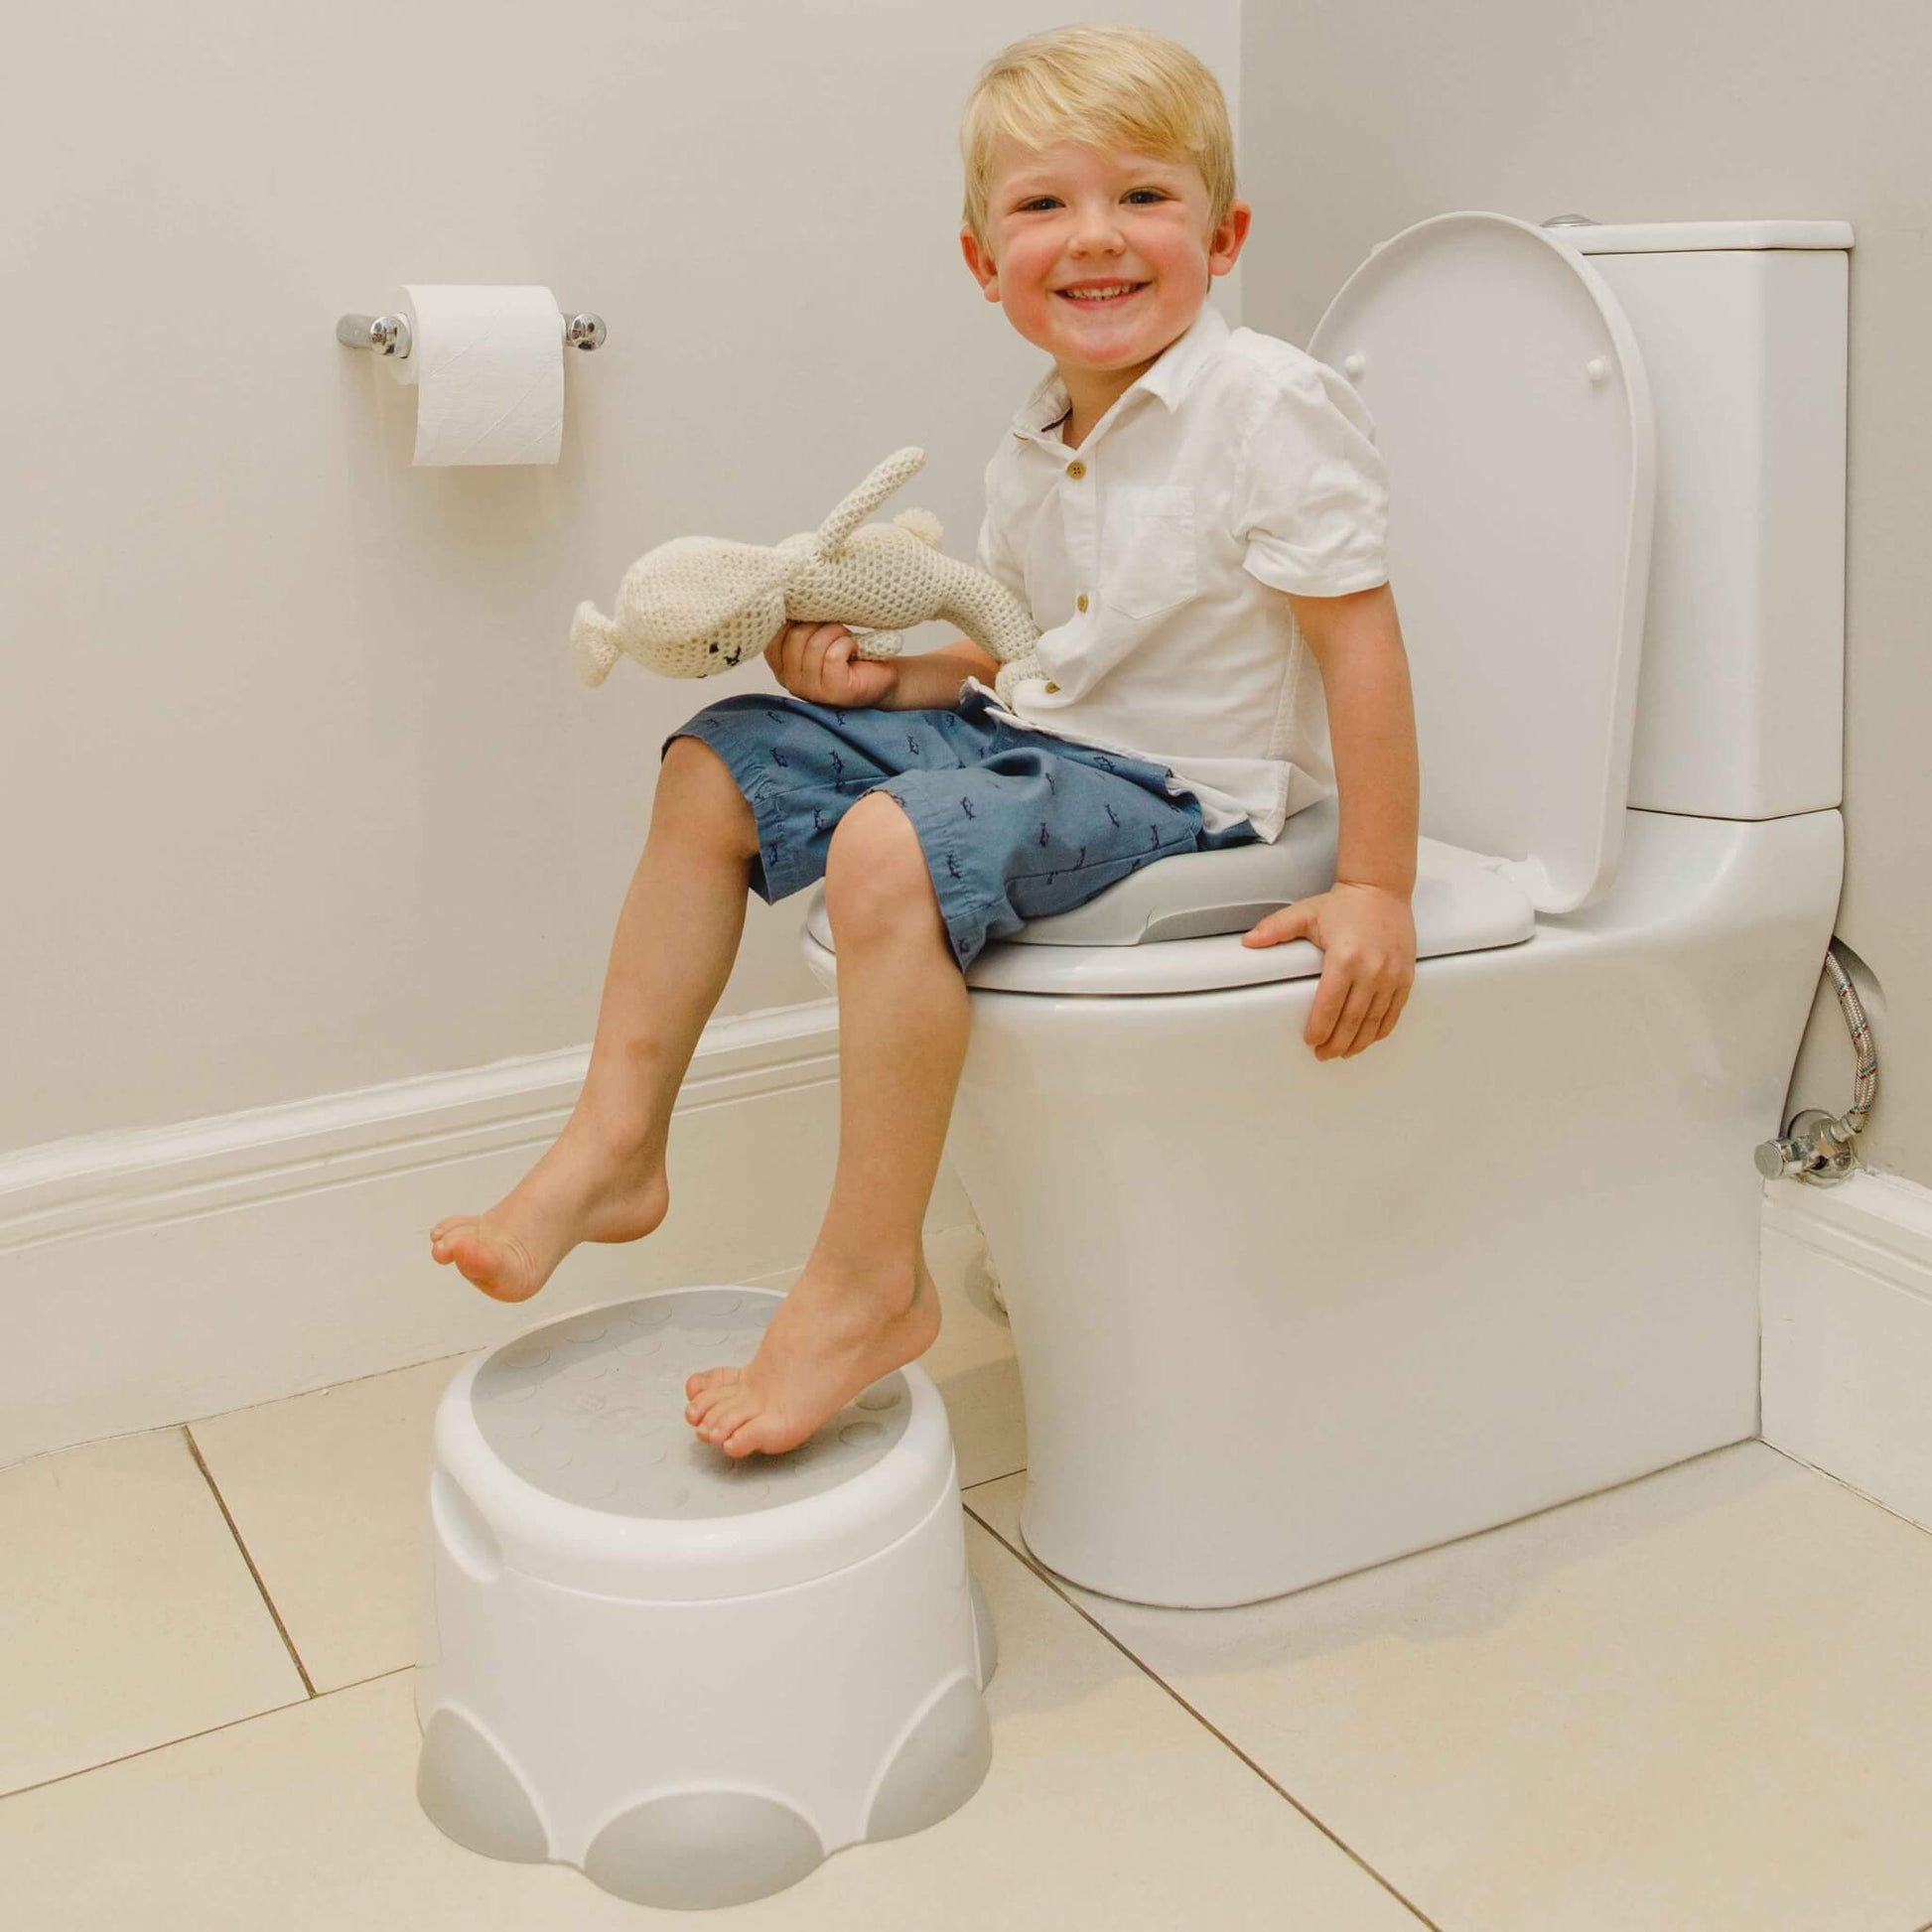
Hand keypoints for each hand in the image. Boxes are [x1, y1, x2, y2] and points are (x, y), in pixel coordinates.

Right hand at [764, 621, 898, 707]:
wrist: (884, 672)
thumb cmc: (849, 650)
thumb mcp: (815, 632)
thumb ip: (796, 622)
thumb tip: (788, 595)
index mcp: (781, 666)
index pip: (773, 636)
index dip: (793, 618)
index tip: (813, 614)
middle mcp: (790, 681)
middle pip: (794, 636)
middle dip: (820, 624)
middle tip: (837, 629)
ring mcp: (810, 690)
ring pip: (814, 644)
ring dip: (836, 634)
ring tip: (846, 641)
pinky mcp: (833, 691)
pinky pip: (832, 656)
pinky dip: (847, 645)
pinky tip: (854, 651)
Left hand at [1240, 881, 1415, 1059]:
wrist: (1382, 889)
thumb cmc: (1344, 904)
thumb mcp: (1306, 913)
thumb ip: (1276, 929)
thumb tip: (1248, 941)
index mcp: (1344, 958)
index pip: (1329, 1005)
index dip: (1319, 1028)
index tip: (1311, 1041)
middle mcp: (1372, 969)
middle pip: (1352, 1019)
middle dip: (1337, 1042)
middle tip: (1324, 1055)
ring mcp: (1392, 975)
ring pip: (1374, 1020)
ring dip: (1358, 1041)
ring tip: (1344, 1052)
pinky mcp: (1405, 976)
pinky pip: (1394, 1011)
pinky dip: (1381, 1029)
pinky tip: (1369, 1038)